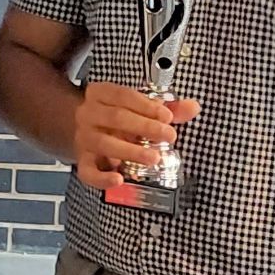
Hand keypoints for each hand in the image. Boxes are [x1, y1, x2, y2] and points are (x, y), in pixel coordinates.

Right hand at [75, 82, 198, 202]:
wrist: (81, 127)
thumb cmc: (116, 116)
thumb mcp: (138, 106)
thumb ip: (166, 107)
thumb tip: (193, 108)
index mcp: (101, 94)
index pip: (122, 95)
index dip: (146, 105)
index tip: (167, 116)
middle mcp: (88, 114)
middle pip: (116, 117)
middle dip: (145, 127)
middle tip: (169, 135)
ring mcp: (83, 138)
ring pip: (104, 143)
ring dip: (131, 151)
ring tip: (154, 157)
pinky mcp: (83, 161)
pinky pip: (88, 172)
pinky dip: (102, 178)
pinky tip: (119, 180)